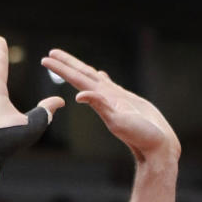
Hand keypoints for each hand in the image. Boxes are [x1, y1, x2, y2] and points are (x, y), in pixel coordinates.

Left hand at [41, 49, 179, 163]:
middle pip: (82, 75)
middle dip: (66, 64)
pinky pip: (110, 86)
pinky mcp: (126, 101)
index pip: (76, 79)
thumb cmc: (140, 136)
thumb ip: (100, 105)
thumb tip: (79, 95)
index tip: (45, 60)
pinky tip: (99, 74)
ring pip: (95, 78)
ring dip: (81, 69)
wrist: (156, 147)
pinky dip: (102, 78)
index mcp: (101, 100)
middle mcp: (105, 97)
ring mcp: (115, 99)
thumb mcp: (117, 121)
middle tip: (51, 54)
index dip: (61, 68)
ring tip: (70, 61)